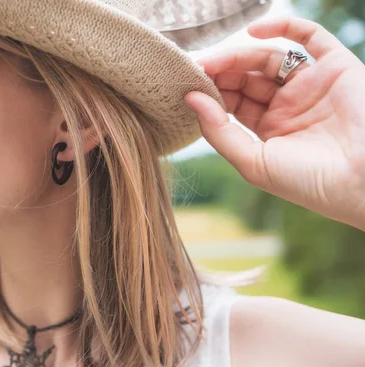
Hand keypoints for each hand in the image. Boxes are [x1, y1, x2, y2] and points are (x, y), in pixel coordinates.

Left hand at [184, 16, 364, 230]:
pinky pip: (310, 37)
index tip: (187, 85)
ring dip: (239, 54)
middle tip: (196, 68)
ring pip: (269, 58)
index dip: (210, 92)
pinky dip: (283, 28)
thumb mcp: (253, 162)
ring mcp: (311, 85)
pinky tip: (252, 31)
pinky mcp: (336, 67)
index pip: (232, 102)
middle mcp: (288, 105)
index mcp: (268, 130)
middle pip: (246, 78)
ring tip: (215, 59)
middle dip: (220, 72)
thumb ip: (219, 131)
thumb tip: (190, 98)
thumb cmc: (309, 182)